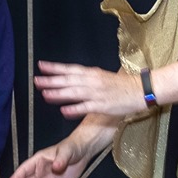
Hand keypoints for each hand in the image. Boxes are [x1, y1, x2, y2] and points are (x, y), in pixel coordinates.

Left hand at [32, 61, 147, 120]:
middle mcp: (92, 81)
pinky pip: (86, 108)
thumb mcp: (102, 76)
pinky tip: (64, 111)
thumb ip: (86, 78)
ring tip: (45, 94)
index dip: (54, 67)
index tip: (40, 66)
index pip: (70, 69)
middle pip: (68, 80)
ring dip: (59, 94)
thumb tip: (70, 78)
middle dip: (51, 80)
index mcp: (92, 73)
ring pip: (74, 93)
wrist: (140, 90)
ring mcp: (97, 93)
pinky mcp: (102, 106)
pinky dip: (75, 109)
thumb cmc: (121, 85)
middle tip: (36, 80)